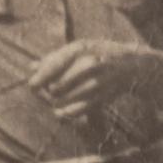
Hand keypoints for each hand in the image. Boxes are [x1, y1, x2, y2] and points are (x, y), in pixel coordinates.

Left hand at [28, 39, 162, 122]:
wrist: (132, 65)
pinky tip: (65, 110)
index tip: (33, 86)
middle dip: (49, 92)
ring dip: (57, 103)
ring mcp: (97, 83)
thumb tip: (30, 67)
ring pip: (63, 101)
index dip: (39, 79)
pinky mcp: (102, 98)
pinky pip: (75, 112)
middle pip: (55, 88)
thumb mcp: (79, 49)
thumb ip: (54, 58)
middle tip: (51, 91)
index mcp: (80, 49)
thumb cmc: (99, 54)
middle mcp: (89, 65)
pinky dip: (67, 113)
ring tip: (60, 98)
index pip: (53, 66)